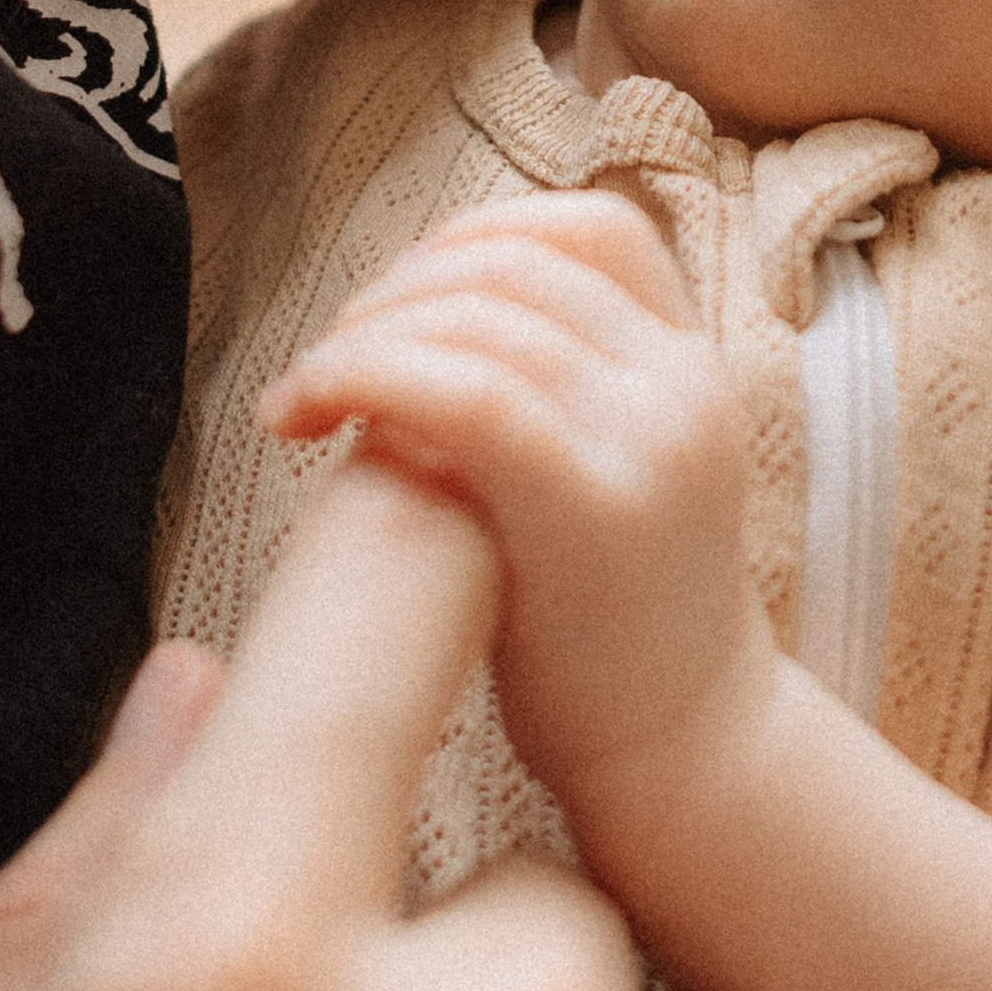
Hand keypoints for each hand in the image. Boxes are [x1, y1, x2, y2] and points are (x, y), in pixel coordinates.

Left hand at [260, 192, 777, 826]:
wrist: (688, 763)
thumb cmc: (606, 630)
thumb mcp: (600, 475)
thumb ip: (539, 391)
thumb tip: (397, 322)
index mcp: (690, 363)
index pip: (586, 227)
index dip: (469, 237)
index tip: (392, 306)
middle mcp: (684, 383)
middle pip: (512, 260)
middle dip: (391, 290)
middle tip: (322, 364)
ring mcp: (653, 439)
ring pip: (478, 314)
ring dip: (360, 334)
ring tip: (300, 398)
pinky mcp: (599, 507)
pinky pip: (466, 391)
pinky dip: (366, 375)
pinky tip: (306, 416)